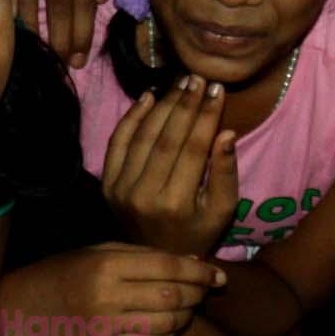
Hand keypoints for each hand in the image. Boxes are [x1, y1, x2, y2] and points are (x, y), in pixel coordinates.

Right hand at [8, 244, 224, 335]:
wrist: (24, 304)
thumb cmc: (65, 270)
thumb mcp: (100, 250)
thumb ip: (145, 255)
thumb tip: (193, 263)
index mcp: (107, 264)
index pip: (167, 267)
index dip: (199, 272)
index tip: (218, 276)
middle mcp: (108, 296)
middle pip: (172, 297)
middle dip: (197, 294)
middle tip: (206, 290)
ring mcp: (106, 326)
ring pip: (166, 324)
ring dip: (186, 316)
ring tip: (189, 306)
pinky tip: (168, 326)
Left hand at [102, 79, 239, 257]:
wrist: (157, 256)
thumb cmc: (198, 232)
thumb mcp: (222, 211)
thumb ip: (227, 173)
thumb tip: (226, 133)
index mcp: (177, 204)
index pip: (194, 149)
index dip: (206, 116)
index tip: (216, 90)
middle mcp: (145, 195)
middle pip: (167, 139)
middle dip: (185, 105)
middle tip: (198, 79)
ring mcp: (121, 190)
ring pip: (142, 136)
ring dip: (162, 106)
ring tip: (180, 84)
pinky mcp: (108, 184)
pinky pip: (118, 143)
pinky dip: (131, 118)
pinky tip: (149, 97)